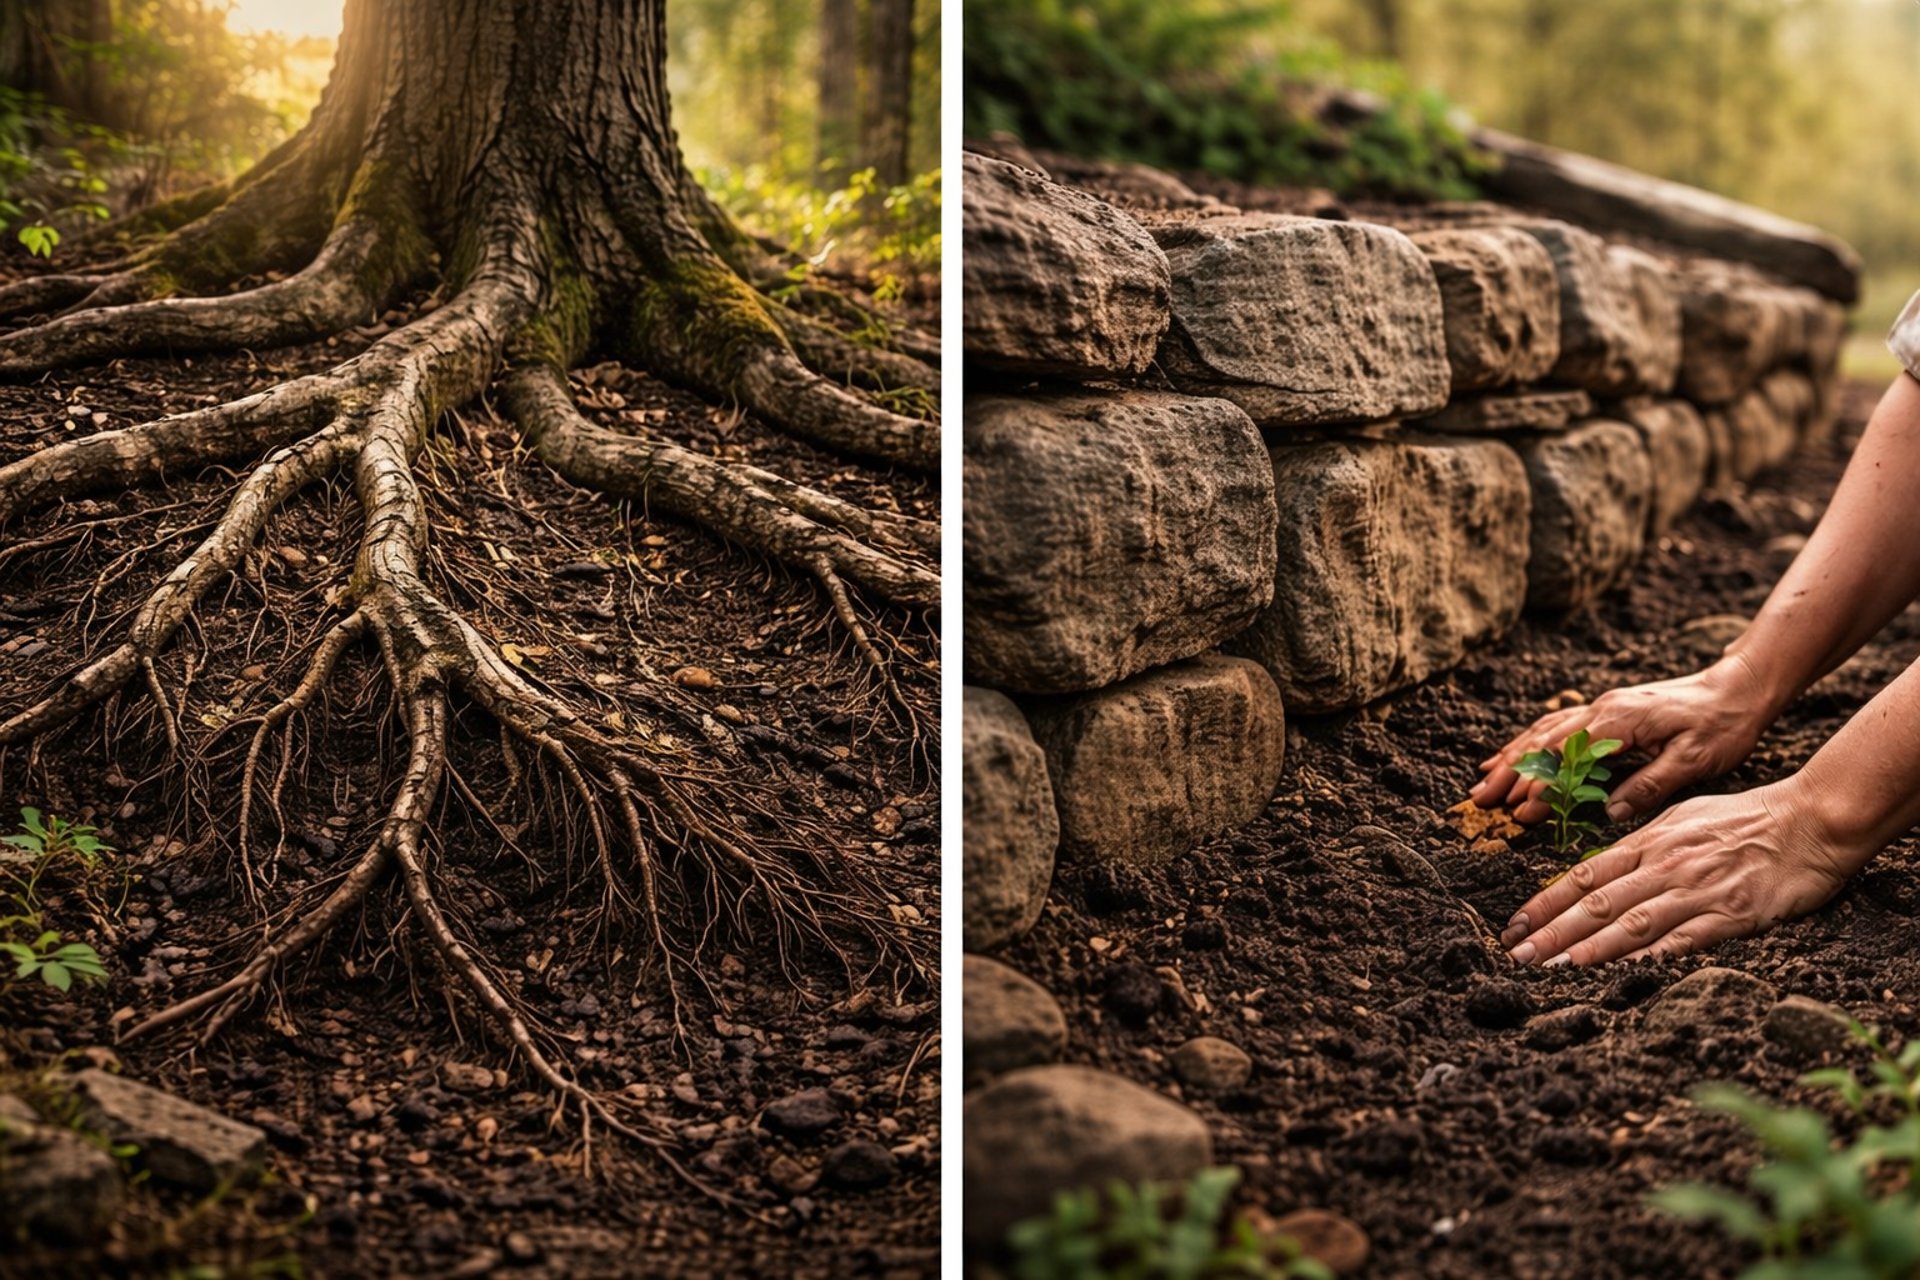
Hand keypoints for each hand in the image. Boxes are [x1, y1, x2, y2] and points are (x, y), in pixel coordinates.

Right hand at [1470, 655, 1775, 824]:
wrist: (1739, 686)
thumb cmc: (1723, 724)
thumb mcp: (1695, 760)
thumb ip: (1650, 785)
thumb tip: (1611, 812)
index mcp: (1620, 721)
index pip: (1567, 757)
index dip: (1543, 787)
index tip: (1521, 814)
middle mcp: (1603, 709)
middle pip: (1543, 742)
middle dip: (1509, 773)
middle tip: (1480, 801)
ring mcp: (1602, 707)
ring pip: (1544, 732)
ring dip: (1511, 757)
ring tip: (1482, 780)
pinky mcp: (1607, 710)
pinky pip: (1557, 725)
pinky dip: (1530, 741)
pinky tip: (1514, 753)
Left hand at [1498, 782, 1870, 966]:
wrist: (1811, 819)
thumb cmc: (1746, 819)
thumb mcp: (1682, 818)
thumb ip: (1641, 844)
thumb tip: (1602, 866)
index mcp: (1649, 841)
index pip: (1583, 875)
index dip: (1545, 903)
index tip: (1514, 926)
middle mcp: (1665, 865)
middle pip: (1596, 902)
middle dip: (1552, 932)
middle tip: (1516, 956)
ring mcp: (1697, 891)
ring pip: (1631, 923)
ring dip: (1588, 949)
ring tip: (1552, 968)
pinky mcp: (1732, 915)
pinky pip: (1684, 938)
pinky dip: (1651, 954)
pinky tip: (1623, 971)